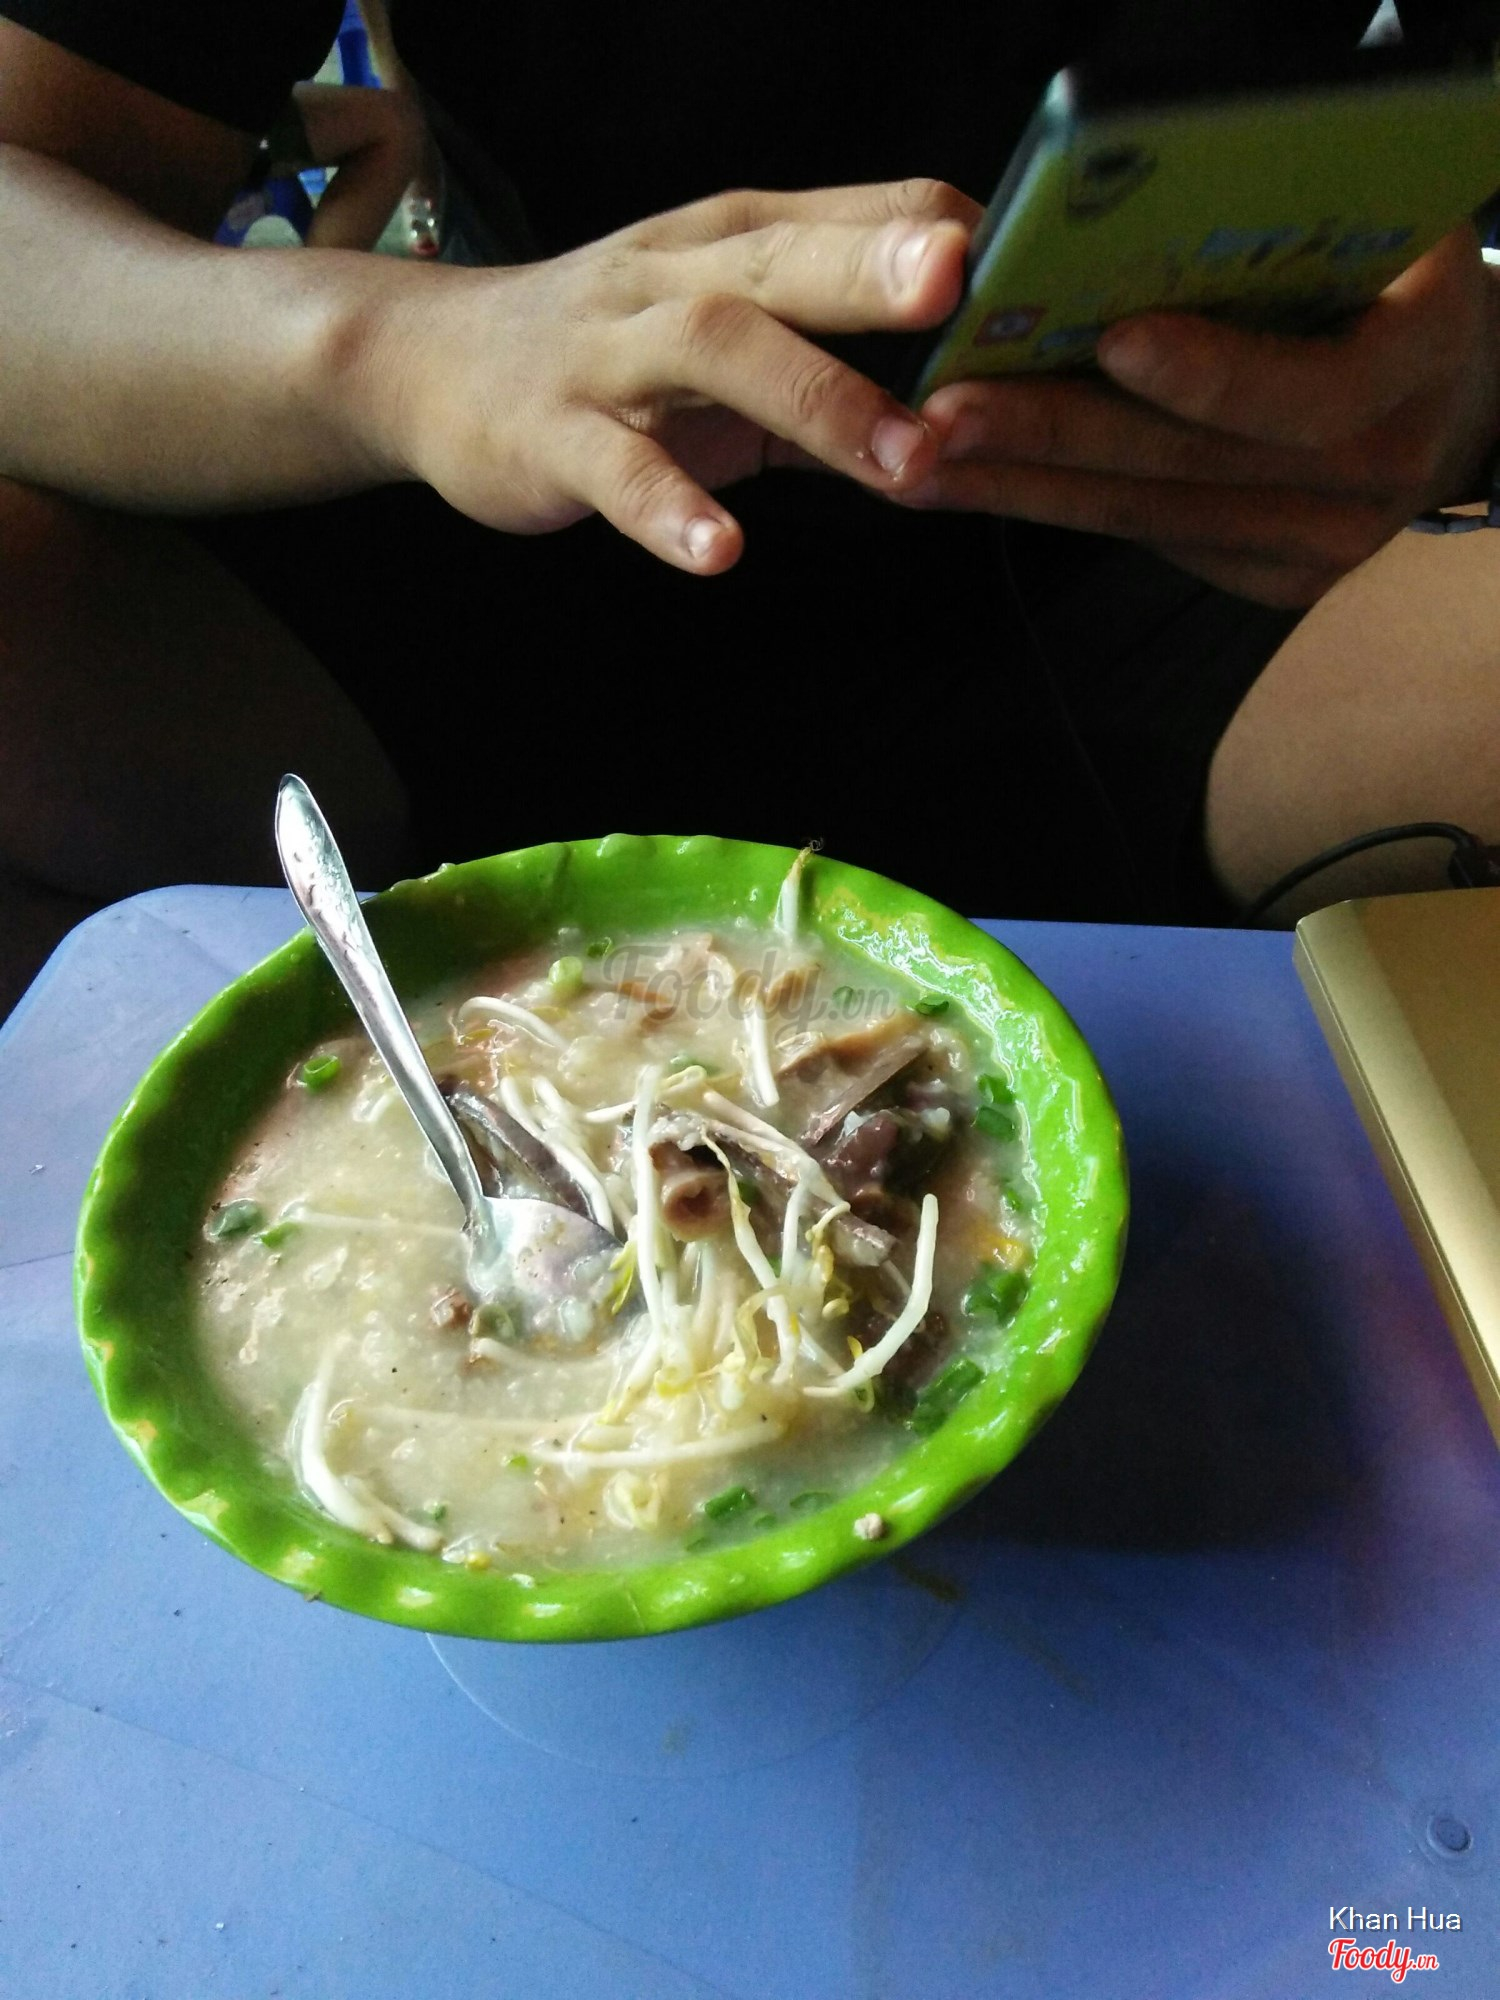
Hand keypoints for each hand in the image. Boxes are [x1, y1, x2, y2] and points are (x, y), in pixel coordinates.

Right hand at [348, 180, 974, 571]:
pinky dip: (670, 511)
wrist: (434, 367)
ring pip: (714, 350)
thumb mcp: (732, 318)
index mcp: (740, 240)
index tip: (1049, 265)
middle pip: (785, 259)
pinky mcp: (552, 435)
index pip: (860, 212)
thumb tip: (975, 376)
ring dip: (815, 401)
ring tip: (899, 462)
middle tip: (964, 289)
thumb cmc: (615, 350)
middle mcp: (679, 277)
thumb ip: (842, 344)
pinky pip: (616, 473)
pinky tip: (721, 550)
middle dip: (876, 272)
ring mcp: (611, 354)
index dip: (952, 235)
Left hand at [904, 227, 1499, 606]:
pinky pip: (1144, 539)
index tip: (1111, 340)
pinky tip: (969, 481)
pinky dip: (1051, 505)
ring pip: (1145, 518)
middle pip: (1190, 468)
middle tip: (943, 415)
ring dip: (1019, 487)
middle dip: (1054, 439)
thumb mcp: (1377, 233)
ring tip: (917, 456)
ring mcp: (1319, 549)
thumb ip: (1285, 238)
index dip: (1210, 373)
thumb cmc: (1391, 281)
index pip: (1310, 392)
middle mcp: (1370, 477)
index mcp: (1415, 365)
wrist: (1457, 397)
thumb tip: (1131, 225)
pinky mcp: (1270, 585)